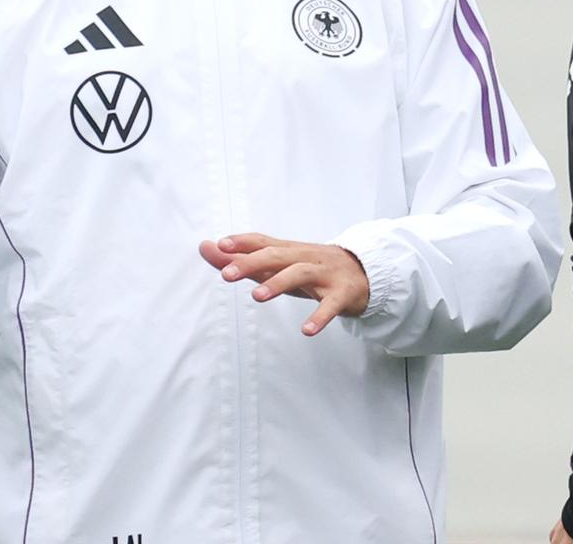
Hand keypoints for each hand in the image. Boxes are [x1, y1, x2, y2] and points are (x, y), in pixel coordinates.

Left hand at [200, 232, 369, 335]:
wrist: (366, 273)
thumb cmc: (314, 270)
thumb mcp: (281, 265)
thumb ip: (244, 259)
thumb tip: (206, 247)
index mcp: (291, 251)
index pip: (264, 241)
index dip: (242, 242)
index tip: (220, 245)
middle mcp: (307, 258)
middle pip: (278, 255)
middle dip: (252, 262)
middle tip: (227, 275)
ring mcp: (326, 275)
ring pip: (300, 273)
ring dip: (278, 283)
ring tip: (257, 297)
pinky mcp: (343, 293)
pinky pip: (331, 304)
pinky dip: (320, 316)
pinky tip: (306, 331)